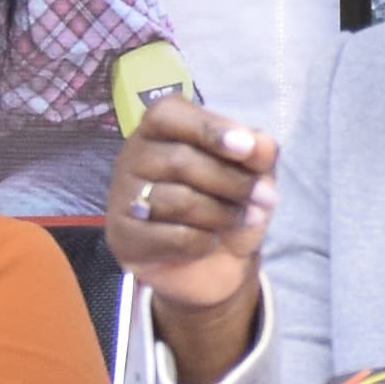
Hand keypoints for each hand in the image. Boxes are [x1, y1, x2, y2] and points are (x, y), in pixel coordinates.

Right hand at [106, 94, 277, 383]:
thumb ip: (259, 155)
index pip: (171, 113)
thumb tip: (262, 142)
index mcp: (162, 131)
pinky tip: (210, 244)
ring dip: (219, 212)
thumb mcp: (254, 178)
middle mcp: (132, 159)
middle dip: (232, 181)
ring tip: (244, 223)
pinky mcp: (121, 240)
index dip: (211, 128)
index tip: (251, 148)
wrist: (213, 270)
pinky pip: (162, 235)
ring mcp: (120, 199)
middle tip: (264, 199)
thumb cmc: (231, 207)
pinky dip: (196, 240)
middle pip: (181, 161)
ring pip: (172, 198)